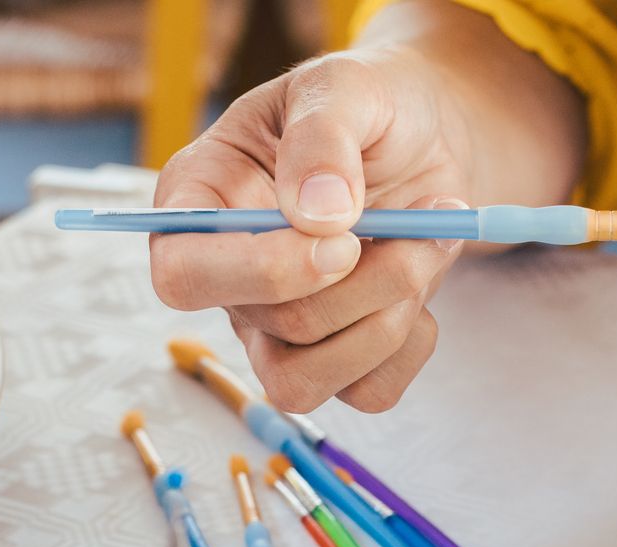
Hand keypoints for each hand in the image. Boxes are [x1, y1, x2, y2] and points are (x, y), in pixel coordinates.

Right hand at [150, 48, 478, 412]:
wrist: (428, 137)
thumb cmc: (367, 105)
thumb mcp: (343, 85)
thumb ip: (321, 136)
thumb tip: (318, 214)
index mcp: (199, 202)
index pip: (183, 274)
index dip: (261, 272)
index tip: (344, 240)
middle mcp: (228, 275)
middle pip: (272, 326)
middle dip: (367, 283)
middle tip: (428, 219)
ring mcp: (275, 326)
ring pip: (305, 381)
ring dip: (390, 320)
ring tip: (433, 242)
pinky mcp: (334, 356)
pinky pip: (367, 391)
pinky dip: (414, 344)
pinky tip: (424, 281)